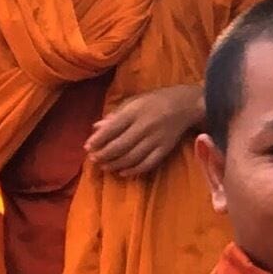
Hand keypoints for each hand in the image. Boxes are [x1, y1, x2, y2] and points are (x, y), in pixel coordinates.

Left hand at [87, 84, 203, 178]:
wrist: (185, 104)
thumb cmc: (155, 101)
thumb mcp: (133, 102)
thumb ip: (115, 115)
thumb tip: (96, 128)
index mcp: (135, 111)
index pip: (112, 129)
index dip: (98, 140)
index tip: (87, 147)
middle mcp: (145, 126)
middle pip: (120, 145)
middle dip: (104, 155)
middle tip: (94, 159)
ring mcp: (156, 139)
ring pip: (132, 157)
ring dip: (116, 164)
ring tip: (105, 166)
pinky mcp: (166, 149)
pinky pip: (148, 163)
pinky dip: (134, 170)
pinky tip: (123, 172)